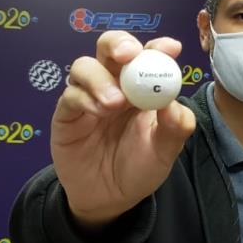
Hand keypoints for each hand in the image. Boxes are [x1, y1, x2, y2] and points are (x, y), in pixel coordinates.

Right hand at [51, 30, 195, 230]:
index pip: (149, 55)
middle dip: (120, 44)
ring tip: (116, 102)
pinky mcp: (67, 113)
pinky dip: (85, 98)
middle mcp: (115, 84)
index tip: (171, 48)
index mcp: (143, 86)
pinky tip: (100, 112)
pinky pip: (70, 94)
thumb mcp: (165, 151)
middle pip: (110, 47)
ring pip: (85, 65)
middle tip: (129, 55)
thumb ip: (175, 127)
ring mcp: (88, 95)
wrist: (109, 198)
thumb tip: (175, 103)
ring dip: (101, 78)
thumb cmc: (139, 167)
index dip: (158, 47)